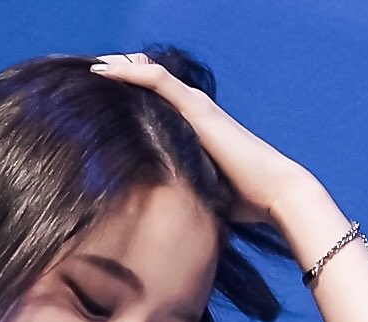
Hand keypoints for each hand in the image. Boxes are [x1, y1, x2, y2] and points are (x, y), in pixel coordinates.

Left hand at [90, 53, 310, 223]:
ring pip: (151, 74)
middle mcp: (195, 110)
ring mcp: (197, 107)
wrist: (274, 194)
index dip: (131, 92)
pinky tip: (108, 71)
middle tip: (92, 75)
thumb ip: (178, 187)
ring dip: (122, 68)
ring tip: (94, 67)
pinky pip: (159, 81)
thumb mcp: (198, 189)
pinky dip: (132, 73)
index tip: (102, 96)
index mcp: (194, 127)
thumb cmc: (243, 201)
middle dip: (122, 76)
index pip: (158, 100)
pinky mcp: (198, 110)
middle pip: (151, 82)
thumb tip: (154, 209)